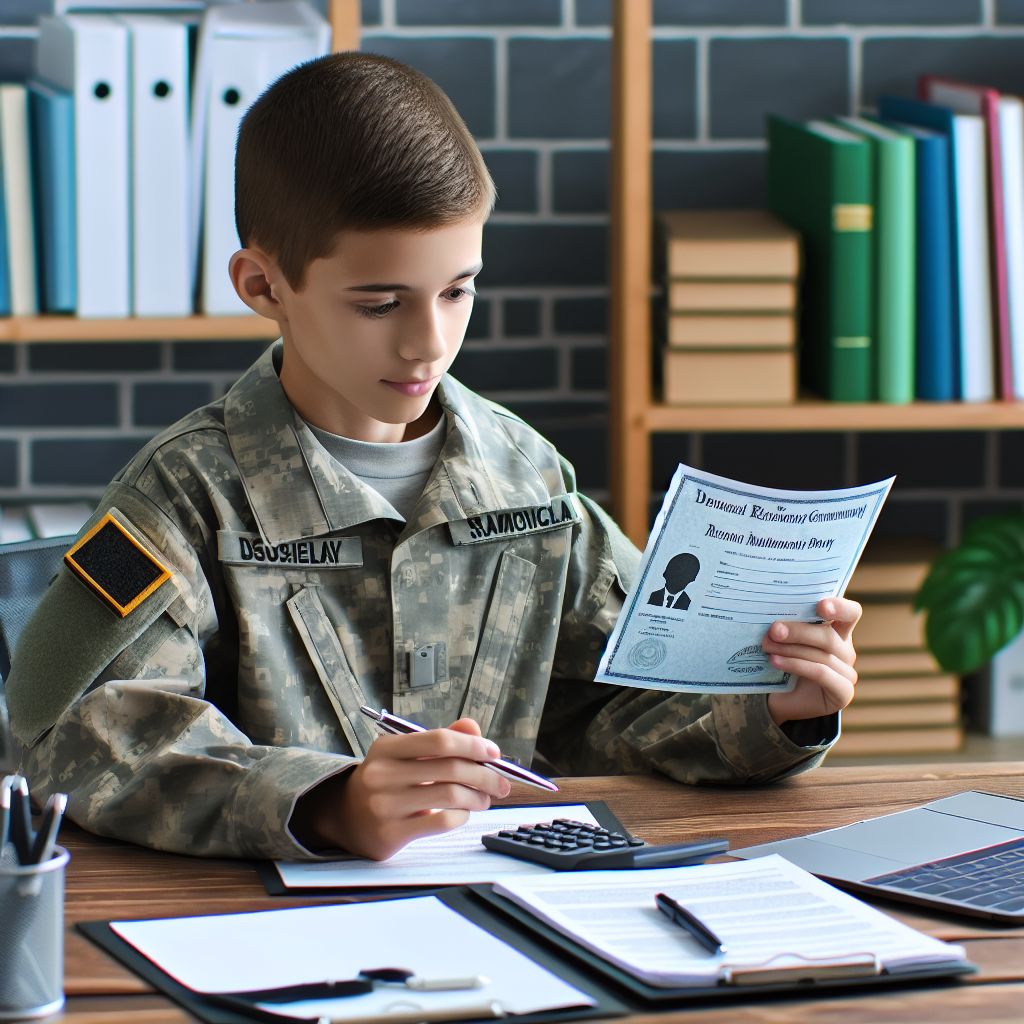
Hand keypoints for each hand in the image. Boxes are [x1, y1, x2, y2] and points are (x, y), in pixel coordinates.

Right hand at [289, 718, 510, 859]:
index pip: (439, 740)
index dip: (472, 744)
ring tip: (485, 799)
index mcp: (387, 748)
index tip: (494, 752)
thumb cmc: (387, 780)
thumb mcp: (406, 754)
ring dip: (477, 797)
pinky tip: (464, 813)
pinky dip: (461, 816)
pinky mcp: (391, 834)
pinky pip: (441, 822)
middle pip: (449, 768)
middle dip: (485, 775)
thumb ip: (440, 740)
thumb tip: (474, 728)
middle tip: (502, 782)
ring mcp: (384, 805)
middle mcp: (382, 774)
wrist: (345, 817)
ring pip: (449, 796)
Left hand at [764, 597, 860, 725]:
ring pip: (822, 655)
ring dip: (791, 649)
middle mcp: (846, 650)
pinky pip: (821, 674)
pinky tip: (776, 661)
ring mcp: (848, 672)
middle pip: (828, 636)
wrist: (783, 700)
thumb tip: (772, 616)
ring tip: (768, 646)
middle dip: (798, 631)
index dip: (840, 607)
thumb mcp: (787, 641)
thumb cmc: (785, 663)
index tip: (820, 606)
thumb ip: (788, 627)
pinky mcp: (843, 692)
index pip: (850, 613)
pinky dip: (797, 665)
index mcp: (838, 631)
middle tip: (774, 630)